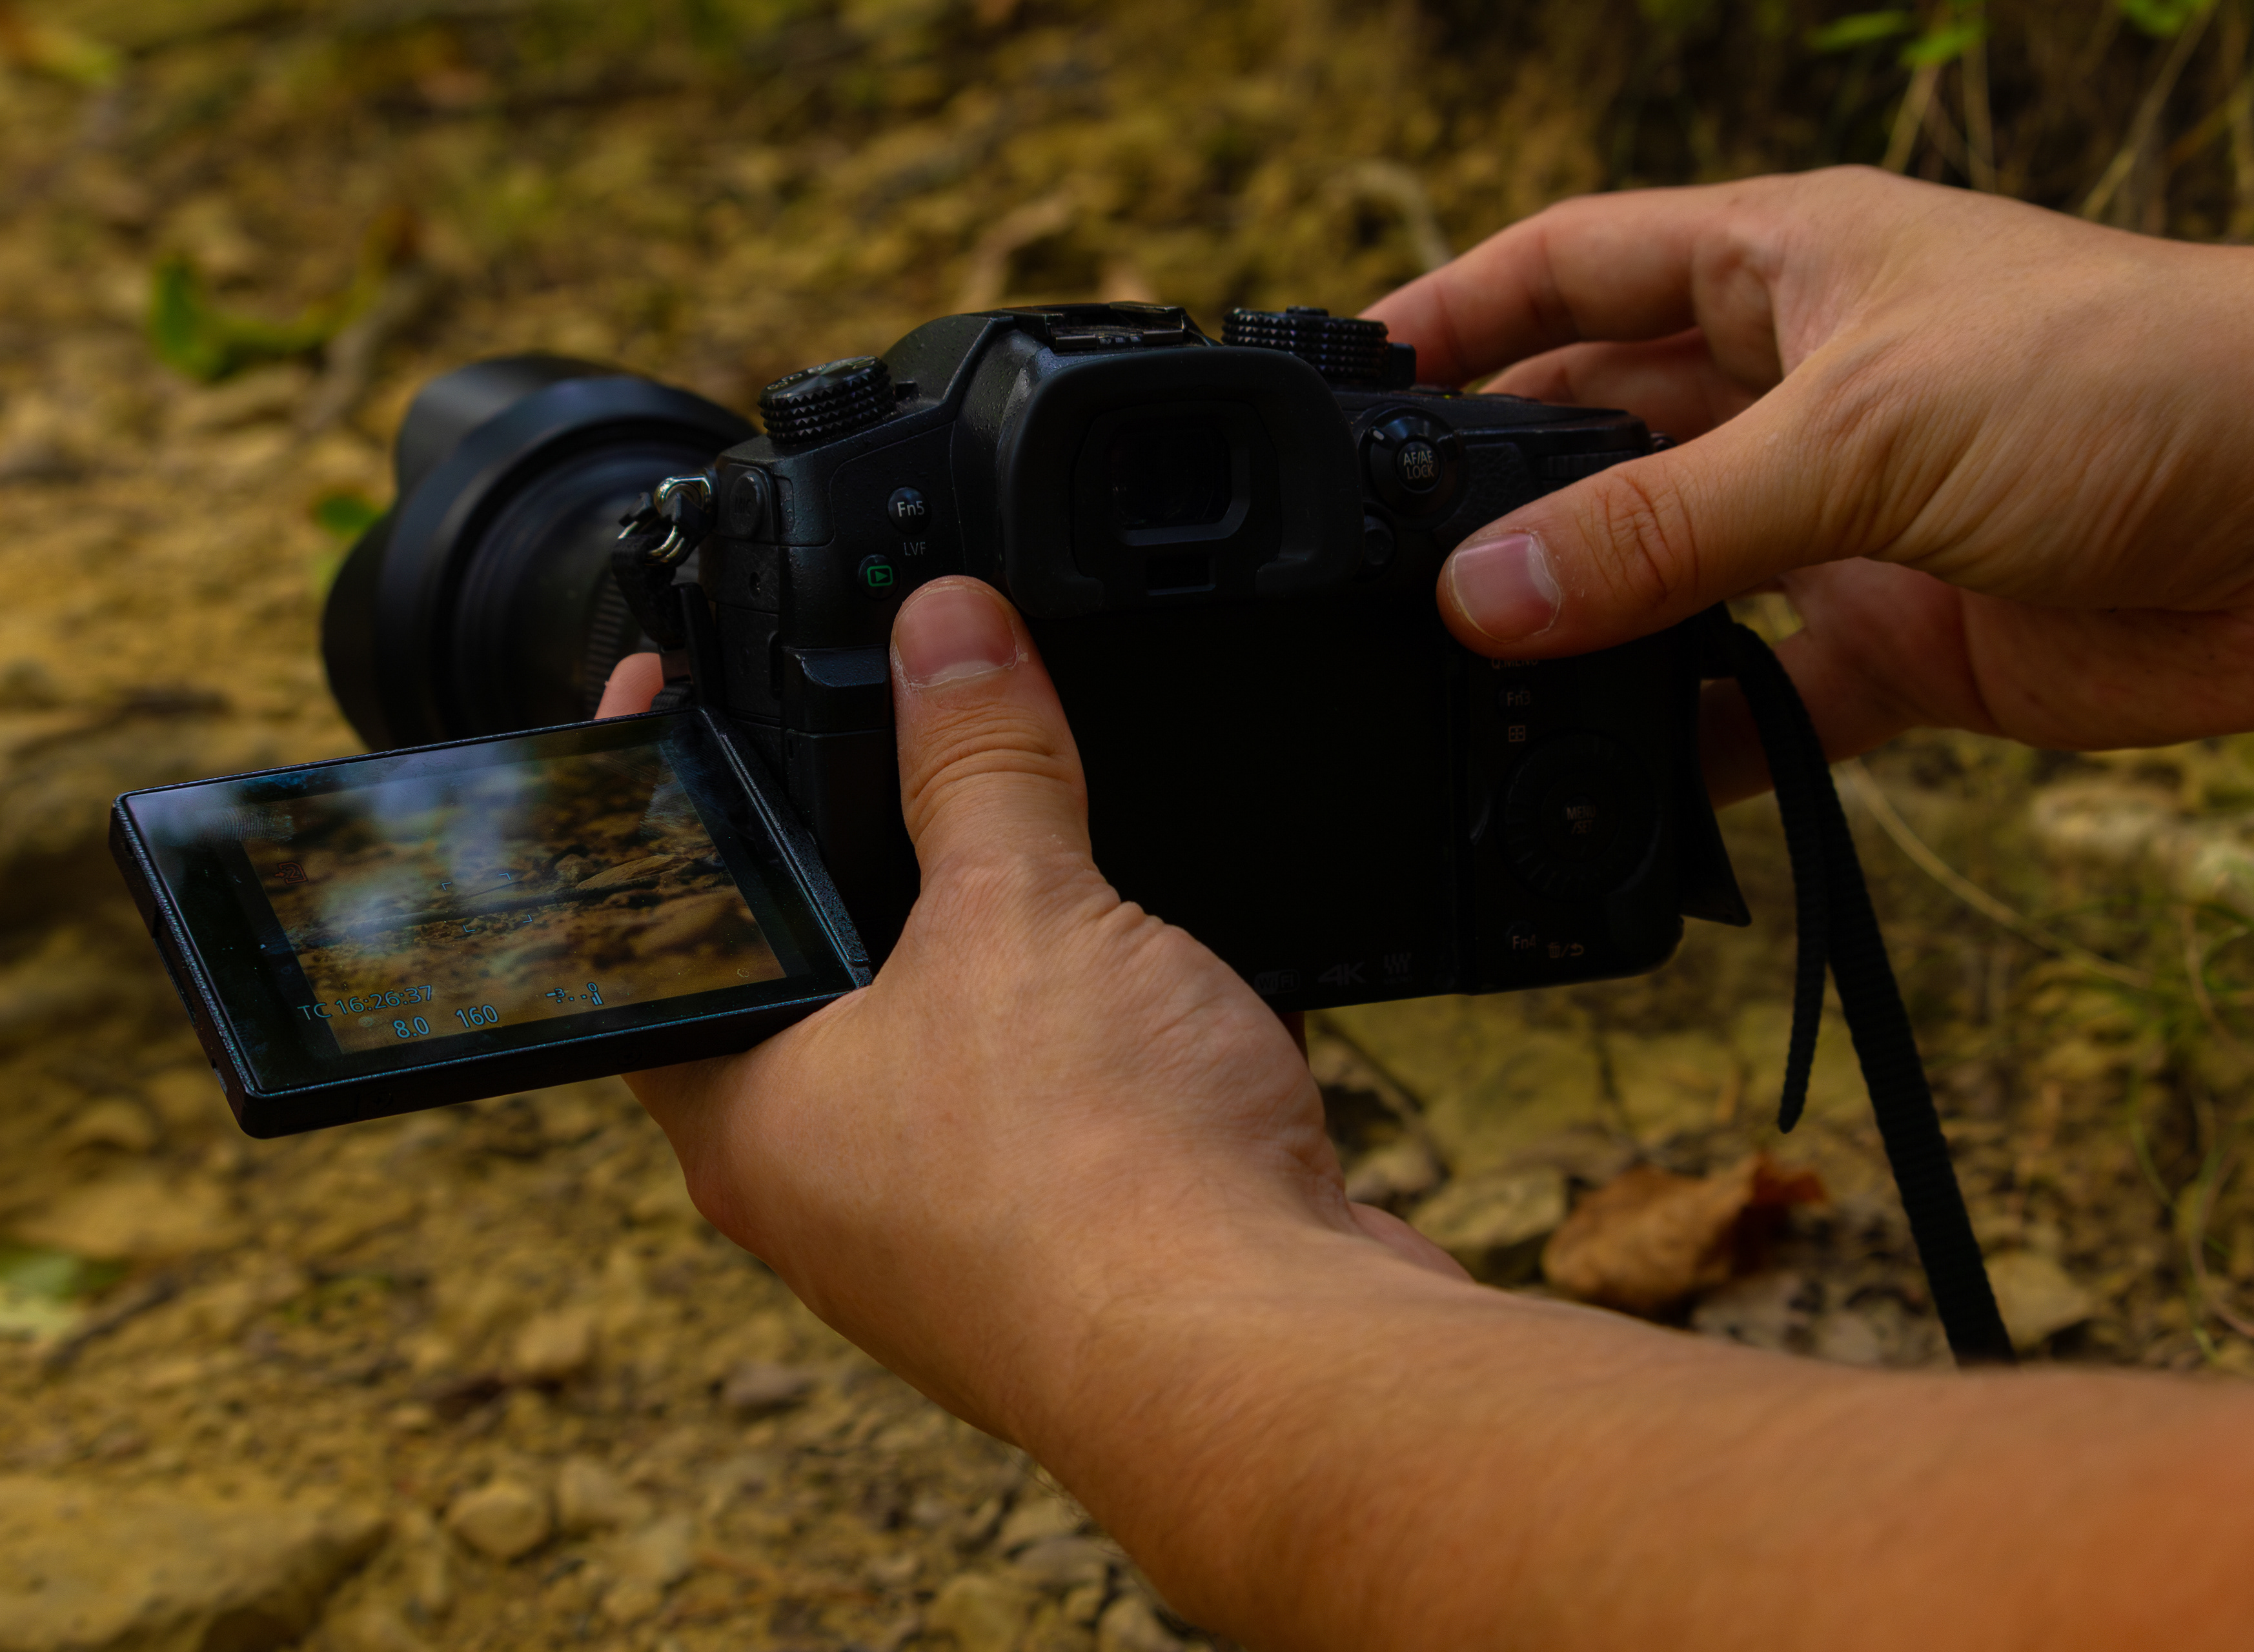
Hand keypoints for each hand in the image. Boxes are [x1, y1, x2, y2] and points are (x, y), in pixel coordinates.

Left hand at [595, 580, 1459, 1440]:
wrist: (1272, 1367)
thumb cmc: (1098, 1186)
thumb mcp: (1023, 914)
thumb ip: (980, 764)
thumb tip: (948, 632)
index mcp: (750, 1118)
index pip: (654, 944)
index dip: (661, 809)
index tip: (678, 704)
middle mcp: (831, 1191)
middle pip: (807, 991)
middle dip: (852, 867)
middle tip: (878, 743)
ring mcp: (955, 1233)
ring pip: (942, 1050)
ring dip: (986, 953)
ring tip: (1025, 840)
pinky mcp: (1081, 1246)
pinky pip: (1057, 1104)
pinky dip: (1084, 1028)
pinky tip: (1141, 975)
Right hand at [1369, 169, 2253, 797]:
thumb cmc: (2141, 379)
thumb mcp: (1861, 437)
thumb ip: (1662, 528)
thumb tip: (1482, 600)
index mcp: (1781, 269)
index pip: (1571, 272)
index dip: (1456, 319)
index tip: (1348, 384)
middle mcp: (1799, 388)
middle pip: (1599, 440)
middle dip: (1498, 505)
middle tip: (1383, 584)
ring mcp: (1846, 523)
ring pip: (1665, 582)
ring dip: (1584, 639)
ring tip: (1474, 700)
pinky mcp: (1900, 645)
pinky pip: (1757, 707)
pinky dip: (1692, 748)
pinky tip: (1615, 790)